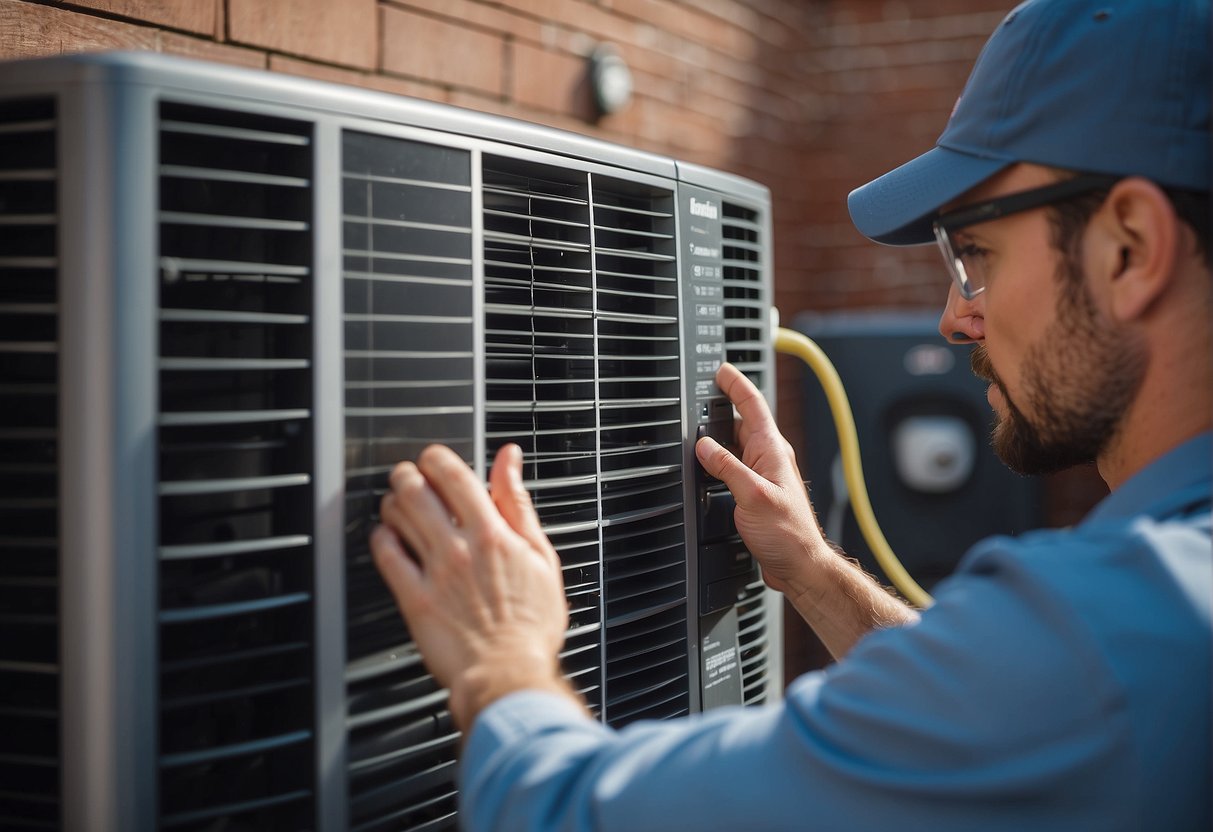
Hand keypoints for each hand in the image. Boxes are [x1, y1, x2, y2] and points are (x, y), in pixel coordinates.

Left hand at [371, 443, 579, 728]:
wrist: (510, 674)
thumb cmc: (531, 624)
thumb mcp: (540, 556)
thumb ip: (519, 503)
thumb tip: (510, 461)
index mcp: (493, 533)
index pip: (454, 475)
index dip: (437, 458)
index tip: (435, 459)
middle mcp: (460, 548)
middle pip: (417, 490)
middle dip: (407, 475)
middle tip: (408, 477)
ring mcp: (435, 573)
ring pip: (398, 517)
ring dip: (392, 502)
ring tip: (397, 505)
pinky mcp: (415, 599)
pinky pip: (387, 557)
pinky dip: (381, 539)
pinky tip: (387, 538)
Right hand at [694, 363, 831, 597]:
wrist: (800, 563)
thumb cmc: (787, 533)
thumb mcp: (751, 495)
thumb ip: (726, 467)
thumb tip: (704, 445)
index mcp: (772, 451)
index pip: (753, 406)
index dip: (736, 384)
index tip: (721, 370)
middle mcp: (770, 459)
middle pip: (744, 422)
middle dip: (724, 408)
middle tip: (703, 397)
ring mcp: (765, 475)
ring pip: (738, 445)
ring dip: (721, 436)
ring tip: (699, 430)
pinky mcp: (759, 491)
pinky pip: (737, 465)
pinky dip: (721, 460)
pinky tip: (710, 467)